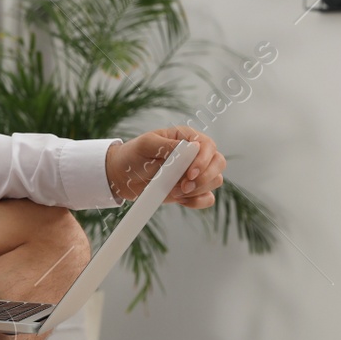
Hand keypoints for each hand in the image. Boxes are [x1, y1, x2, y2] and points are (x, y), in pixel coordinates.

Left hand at [105, 126, 224, 208]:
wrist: (122, 177)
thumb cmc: (133, 155)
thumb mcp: (146, 144)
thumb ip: (168, 145)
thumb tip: (192, 148)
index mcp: (187, 137)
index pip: (208, 146)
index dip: (203, 161)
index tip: (188, 174)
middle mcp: (195, 154)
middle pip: (218, 163)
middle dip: (203, 178)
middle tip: (183, 186)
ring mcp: (196, 173)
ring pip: (215, 181)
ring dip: (197, 190)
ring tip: (174, 191)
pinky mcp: (192, 190)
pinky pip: (208, 198)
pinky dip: (198, 202)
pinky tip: (181, 200)